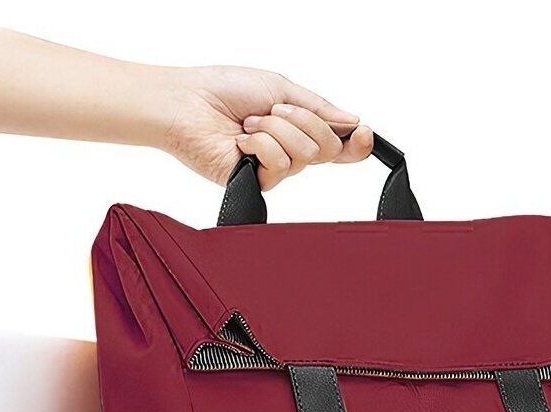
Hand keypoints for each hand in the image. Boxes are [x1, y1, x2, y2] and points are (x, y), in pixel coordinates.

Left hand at [159, 65, 374, 189]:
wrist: (187, 103)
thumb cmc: (224, 90)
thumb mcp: (280, 88)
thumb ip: (318, 108)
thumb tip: (351, 122)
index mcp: (296, 129)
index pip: (337, 145)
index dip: (356, 144)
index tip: (363, 132)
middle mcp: (287, 152)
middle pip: (326, 148)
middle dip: (305, 121)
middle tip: (274, 110)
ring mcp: (270, 170)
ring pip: (304, 156)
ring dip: (278, 130)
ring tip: (250, 123)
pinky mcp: (254, 184)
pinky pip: (279, 166)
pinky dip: (262, 145)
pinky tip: (241, 141)